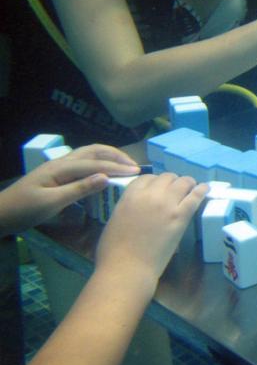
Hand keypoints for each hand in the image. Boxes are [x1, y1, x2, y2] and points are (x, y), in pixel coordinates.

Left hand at [0, 145, 140, 234]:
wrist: (1, 214)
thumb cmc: (25, 210)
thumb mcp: (52, 202)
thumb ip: (79, 189)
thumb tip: (105, 177)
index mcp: (61, 168)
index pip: (94, 163)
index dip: (116, 167)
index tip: (136, 172)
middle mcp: (61, 162)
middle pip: (93, 150)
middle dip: (115, 155)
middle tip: (134, 165)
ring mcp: (59, 167)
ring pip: (88, 154)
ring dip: (108, 156)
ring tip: (124, 165)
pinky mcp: (58, 174)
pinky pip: (83, 162)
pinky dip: (99, 162)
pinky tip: (105, 172)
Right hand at [95, 173, 207, 284]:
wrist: (127, 268)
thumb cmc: (114, 251)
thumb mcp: (116, 219)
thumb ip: (129, 206)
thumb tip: (138, 205)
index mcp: (130, 195)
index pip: (146, 178)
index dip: (154, 181)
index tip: (159, 188)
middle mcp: (150, 194)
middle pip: (166, 177)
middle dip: (171, 182)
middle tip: (175, 190)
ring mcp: (167, 204)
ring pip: (183, 182)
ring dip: (187, 183)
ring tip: (191, 187)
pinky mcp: (181, 216)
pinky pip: (195, 196)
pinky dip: (201, 190)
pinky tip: (205, 188)